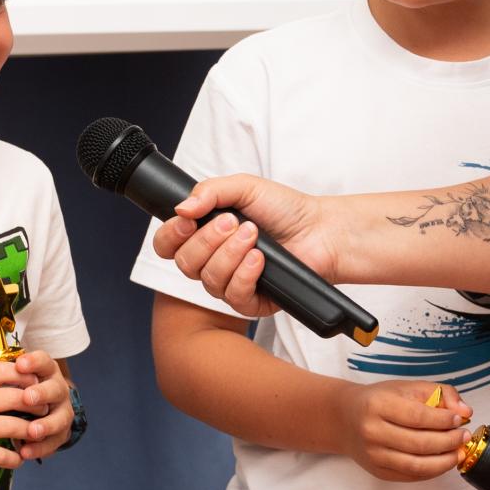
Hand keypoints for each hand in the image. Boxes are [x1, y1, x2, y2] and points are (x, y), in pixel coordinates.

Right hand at [0, 360, 44, 473]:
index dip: (24, 374)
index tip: (36, 381)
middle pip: (13, 397)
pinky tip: (18, 459)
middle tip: (44, 409)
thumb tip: (0, 375)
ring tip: (35, 434)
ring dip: (29, 432)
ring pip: (11, 426)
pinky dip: (14, 459)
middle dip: (35, 403)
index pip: (1, 370)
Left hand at [13, 351, 77, 461]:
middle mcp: (56, 389)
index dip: (34, 362)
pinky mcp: (59, 433)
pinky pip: (53, 442)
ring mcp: (61, 412)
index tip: (20, 364)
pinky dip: (40, 448)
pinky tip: (25, 452)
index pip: (43, 361)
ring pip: (60, 417)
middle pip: (55, 388)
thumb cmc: (13, 392)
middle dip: (42, 393)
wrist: (35, 412)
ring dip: (46, 424)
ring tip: (32, 431)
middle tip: (27, 397)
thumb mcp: (7, 380)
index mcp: (44, 371)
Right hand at [151, 175, 334, 319]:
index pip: (167, 245)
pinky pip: (233, 296)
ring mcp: (230, 283)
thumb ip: (209, 191)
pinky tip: (259, 259)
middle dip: (207, 239)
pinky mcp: (251, 302)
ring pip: (208, 280)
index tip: (188, 220)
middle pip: (184, 263)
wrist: (321, 230)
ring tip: (253, 235)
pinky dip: (244, 274)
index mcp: (205, 235)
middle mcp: (213, 261)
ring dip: (230, 253)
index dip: (171, 235)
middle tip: (233, 222)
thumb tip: (181, 208)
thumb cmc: (285, 209)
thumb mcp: (244, 187)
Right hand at [343, 381, 473, 482]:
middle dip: (449, 441)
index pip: (418, 417)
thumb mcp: (407, 388)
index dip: (443, 420)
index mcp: (378, 405)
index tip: (460, 420)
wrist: (345, 419)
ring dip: (444, 461)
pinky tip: (443, 460)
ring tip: (458, 452)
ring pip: (417, 465)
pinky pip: (411, 476)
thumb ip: (439, 394)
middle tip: (463, 436)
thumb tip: (464, 411)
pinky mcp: (378, 471)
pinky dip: (432, 471)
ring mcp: (374, 455)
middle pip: (419, 444)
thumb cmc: (380, 401)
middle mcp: (372, 432)